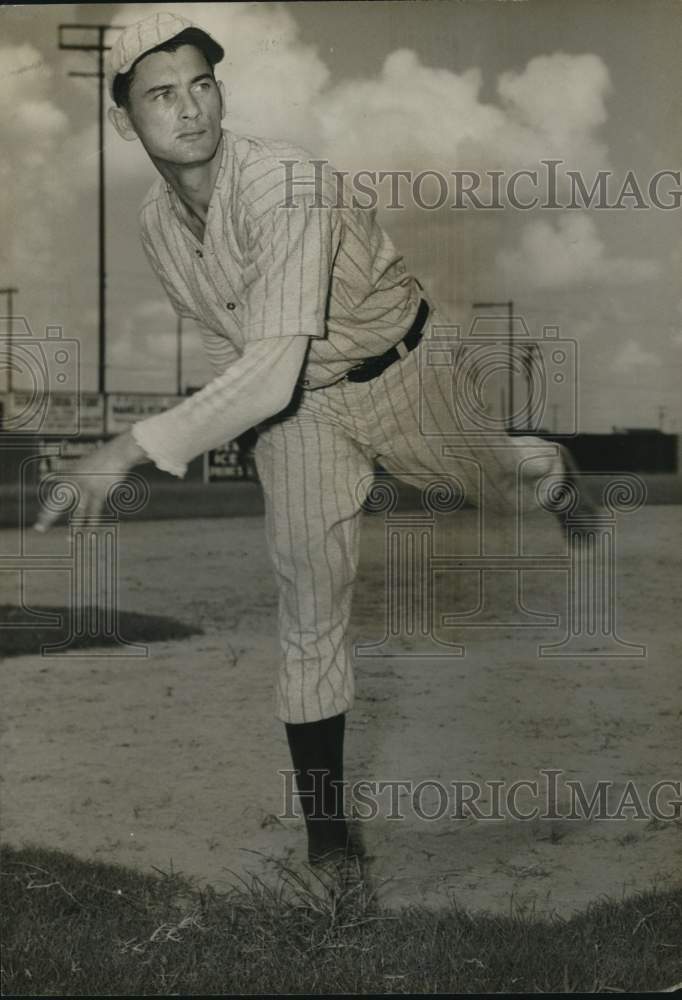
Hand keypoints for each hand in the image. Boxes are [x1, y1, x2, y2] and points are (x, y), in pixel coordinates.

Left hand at [33, 430, 147, 532]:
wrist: (115, 453)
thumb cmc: (102, 459)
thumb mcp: (85, 466)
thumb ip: (77, 477)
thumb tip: (73, 487)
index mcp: (69, 477)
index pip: (55, 497)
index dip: (48, 510)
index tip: (41, 521)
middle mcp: (75, 483)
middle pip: (59, 503)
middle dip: (48, 517)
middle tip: (39, 529)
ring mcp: (87, 488)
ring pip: (79, 510)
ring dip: (74, 527)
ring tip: (69, 540)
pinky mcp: (100, 492)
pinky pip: (96, 510)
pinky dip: (93, 521)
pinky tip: (91, 531)